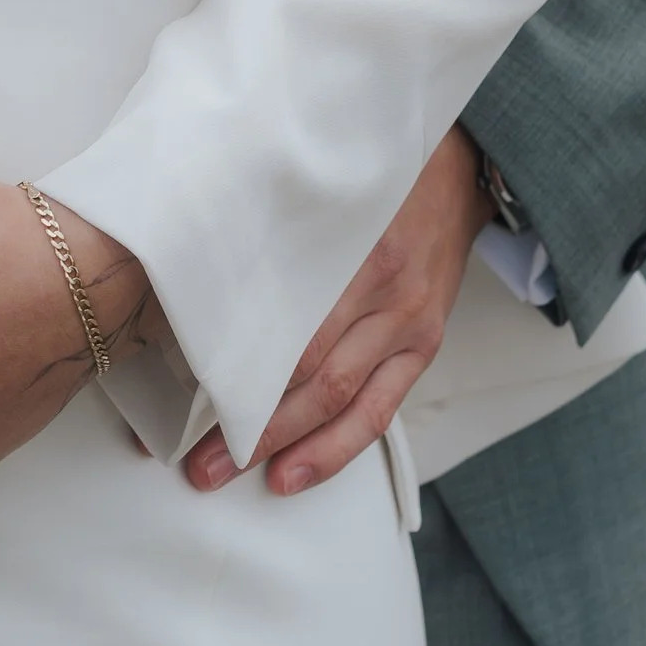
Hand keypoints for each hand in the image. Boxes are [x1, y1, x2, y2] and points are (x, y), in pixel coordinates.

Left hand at [184, 126, 491, 500]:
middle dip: (253, 428)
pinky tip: (300, 472)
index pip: (288, 331)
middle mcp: (385, 292)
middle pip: (312, 377)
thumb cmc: (371, 175)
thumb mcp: (315, 188)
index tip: (185, 407)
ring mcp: (409, 322)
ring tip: (238, 477)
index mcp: (352, 249)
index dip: (235, 376)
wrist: (460, 169)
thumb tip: (195, 287)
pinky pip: (381, 408)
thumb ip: (271, 234)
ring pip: (345, 402)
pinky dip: (339, 446)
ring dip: (290, 448)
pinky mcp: (424, 344)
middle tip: (201, 462)